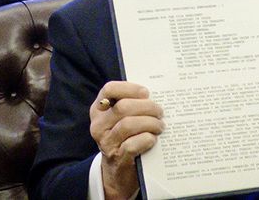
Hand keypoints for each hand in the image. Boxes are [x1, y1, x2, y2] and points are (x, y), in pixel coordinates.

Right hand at [89, 81, 164, 198]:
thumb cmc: (125, 137)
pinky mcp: (117, 158)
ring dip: (150, 123)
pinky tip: (153, 139)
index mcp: (99, 110)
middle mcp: (98, 125)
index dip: (129, 88)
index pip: (109, 89)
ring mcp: (106, 143)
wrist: (118, 171)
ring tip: (160, 126)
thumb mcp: (120, 119)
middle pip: (123, 107)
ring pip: (128, 125)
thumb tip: (155, 94)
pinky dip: (146, 139)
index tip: (146, 92)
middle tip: (160, 111)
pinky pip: (132, 144)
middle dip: (147, 107)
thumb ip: (131, 104)